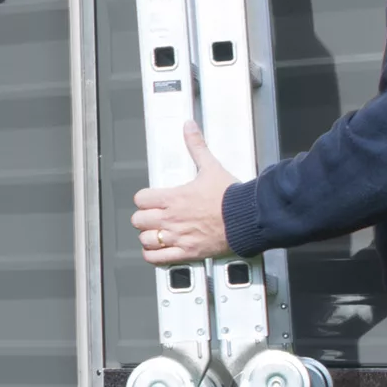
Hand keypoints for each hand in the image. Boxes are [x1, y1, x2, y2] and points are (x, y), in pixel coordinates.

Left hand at [132, 122, 235, 265]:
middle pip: (139, 220)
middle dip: (144, 218)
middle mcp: (172, 218)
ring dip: (148, 237)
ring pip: (146, 240)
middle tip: (151, 217)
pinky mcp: (187, 252)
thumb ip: (197, 146)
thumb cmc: (231, 196)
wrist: (247, 217)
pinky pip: (158, 259)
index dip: (143, 199)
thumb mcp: (211, 166)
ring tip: (155, 234)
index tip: (149, 200)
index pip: (141, 199)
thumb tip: (190, 128)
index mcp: (174, 197)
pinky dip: (153, 256)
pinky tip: (157, 251)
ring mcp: (178, 236)